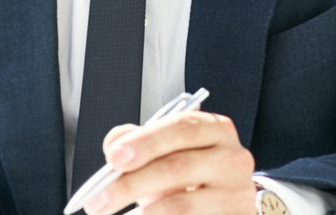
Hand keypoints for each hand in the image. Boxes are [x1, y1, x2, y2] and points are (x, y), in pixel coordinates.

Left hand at [82, 110, 256, 214]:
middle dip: (130, 184)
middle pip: (177, 167)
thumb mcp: (171, 149)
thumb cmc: (194, 171)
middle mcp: (232, 158)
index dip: (145, 142)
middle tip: (98, 201)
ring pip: (181, 205)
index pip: (180, 128)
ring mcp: (237, 194)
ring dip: (143, 213)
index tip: (113, 158)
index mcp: (215, 129)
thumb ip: (141, 140)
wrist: (230, 199)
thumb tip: (114, 145)